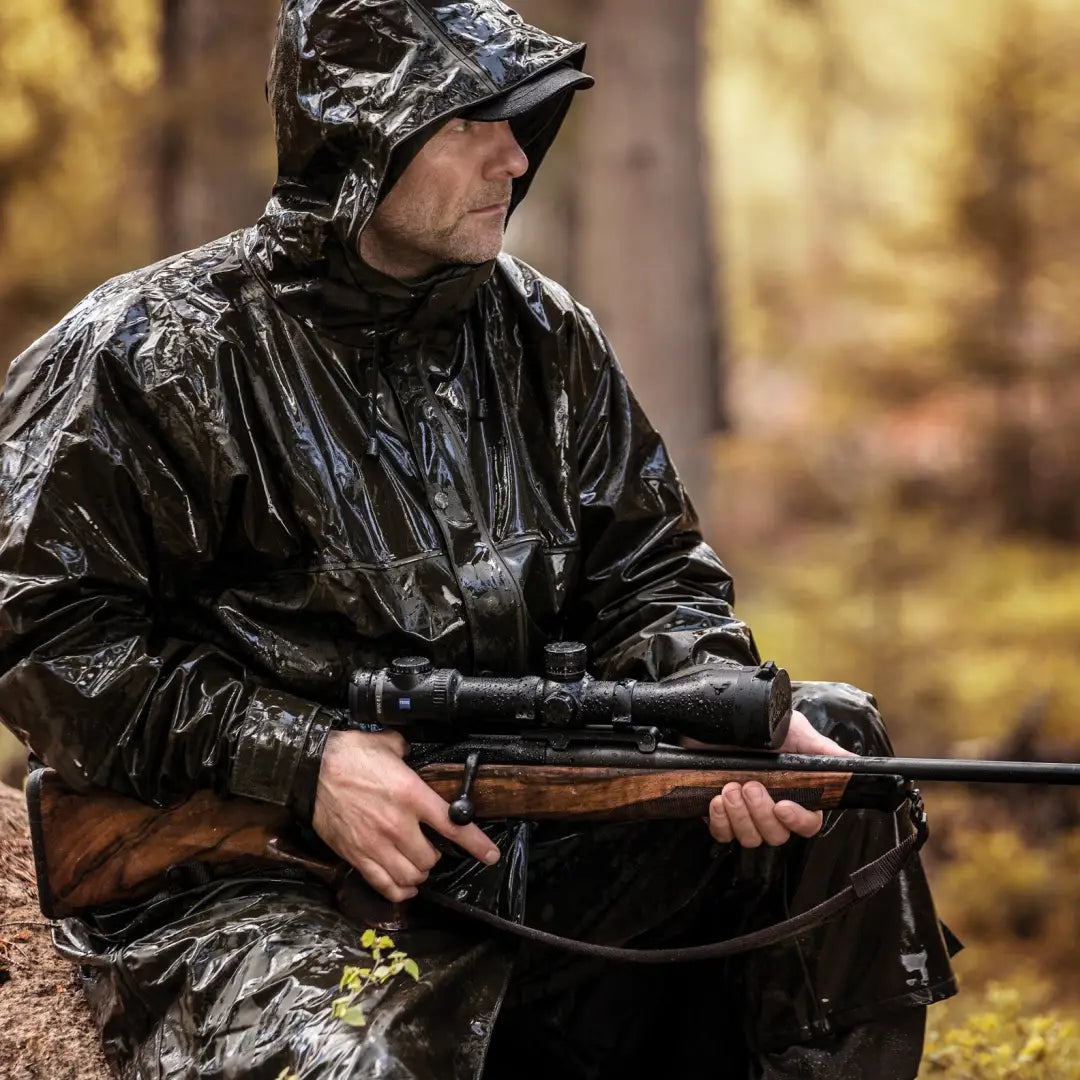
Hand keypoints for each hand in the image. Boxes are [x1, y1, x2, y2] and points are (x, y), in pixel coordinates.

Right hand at [312, 729, 499, 901]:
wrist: (310, 769)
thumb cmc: (348, 755)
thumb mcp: (387, 745)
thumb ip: (406, 752)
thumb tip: (411, 752)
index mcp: (411, 795)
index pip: (453, 825)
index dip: (476, 844)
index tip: (489, 854)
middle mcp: (398, 825)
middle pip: (431, 860)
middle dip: (435, 857)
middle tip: (431, 848)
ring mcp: (376, 844)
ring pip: (411, 877)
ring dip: (419, 874)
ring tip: (418, 866)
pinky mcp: (357, 856)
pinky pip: (384, 885)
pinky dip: (399, 891)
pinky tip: (405, 887)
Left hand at [699, 709, 854, 847]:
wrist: (715, 721)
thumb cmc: (756, 725)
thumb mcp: (792, 730)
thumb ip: (822, 749)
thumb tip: (854, 763)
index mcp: (795, 792)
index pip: (808, 822)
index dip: (797, 821)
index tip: (783, 806)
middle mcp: (772, 808)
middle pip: (777, 835)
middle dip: (762, 813)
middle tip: (750, 785)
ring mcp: (745, 815)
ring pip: (751, 839)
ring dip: (740, 816)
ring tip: (729, 787)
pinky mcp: (720, 815)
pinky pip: (723, 834)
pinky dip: (720, 821)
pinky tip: (716, 799)